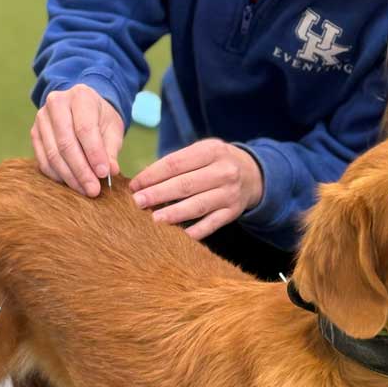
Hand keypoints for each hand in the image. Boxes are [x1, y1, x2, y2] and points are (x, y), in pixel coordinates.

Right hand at [31, 84, 123, 196]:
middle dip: (81, 170)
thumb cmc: (101, 118)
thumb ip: (111, 149)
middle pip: (66, 143)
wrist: (82, 107)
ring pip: (53, 153)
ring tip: (85, 190)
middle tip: (93, 190)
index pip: (85, 129)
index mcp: (80, 96)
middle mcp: (57, 103)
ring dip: (69, 176)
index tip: (104, 174)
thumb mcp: (112, 129)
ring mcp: (42, 118)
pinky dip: (57, 175)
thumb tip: (110, 171)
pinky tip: (71, 184)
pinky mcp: (34, 133)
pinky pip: (43, 159)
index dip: (94, 154)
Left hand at [129, 139, 262, 239]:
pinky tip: (177, 235)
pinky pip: (210, 225)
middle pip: (185, 185)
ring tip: (154, 220)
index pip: (176, 163)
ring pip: (197, 206)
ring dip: (173, 214)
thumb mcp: (202, 151)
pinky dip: (194, 231)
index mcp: (212, 151)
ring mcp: (229, 194)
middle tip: (137, 202)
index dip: (152, 175)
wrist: (252, 174)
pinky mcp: (233, 212)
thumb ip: (177, 163)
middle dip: (158, 194)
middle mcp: (224, 171)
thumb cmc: (215, 162)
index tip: (134, 185)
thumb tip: (143, 182)